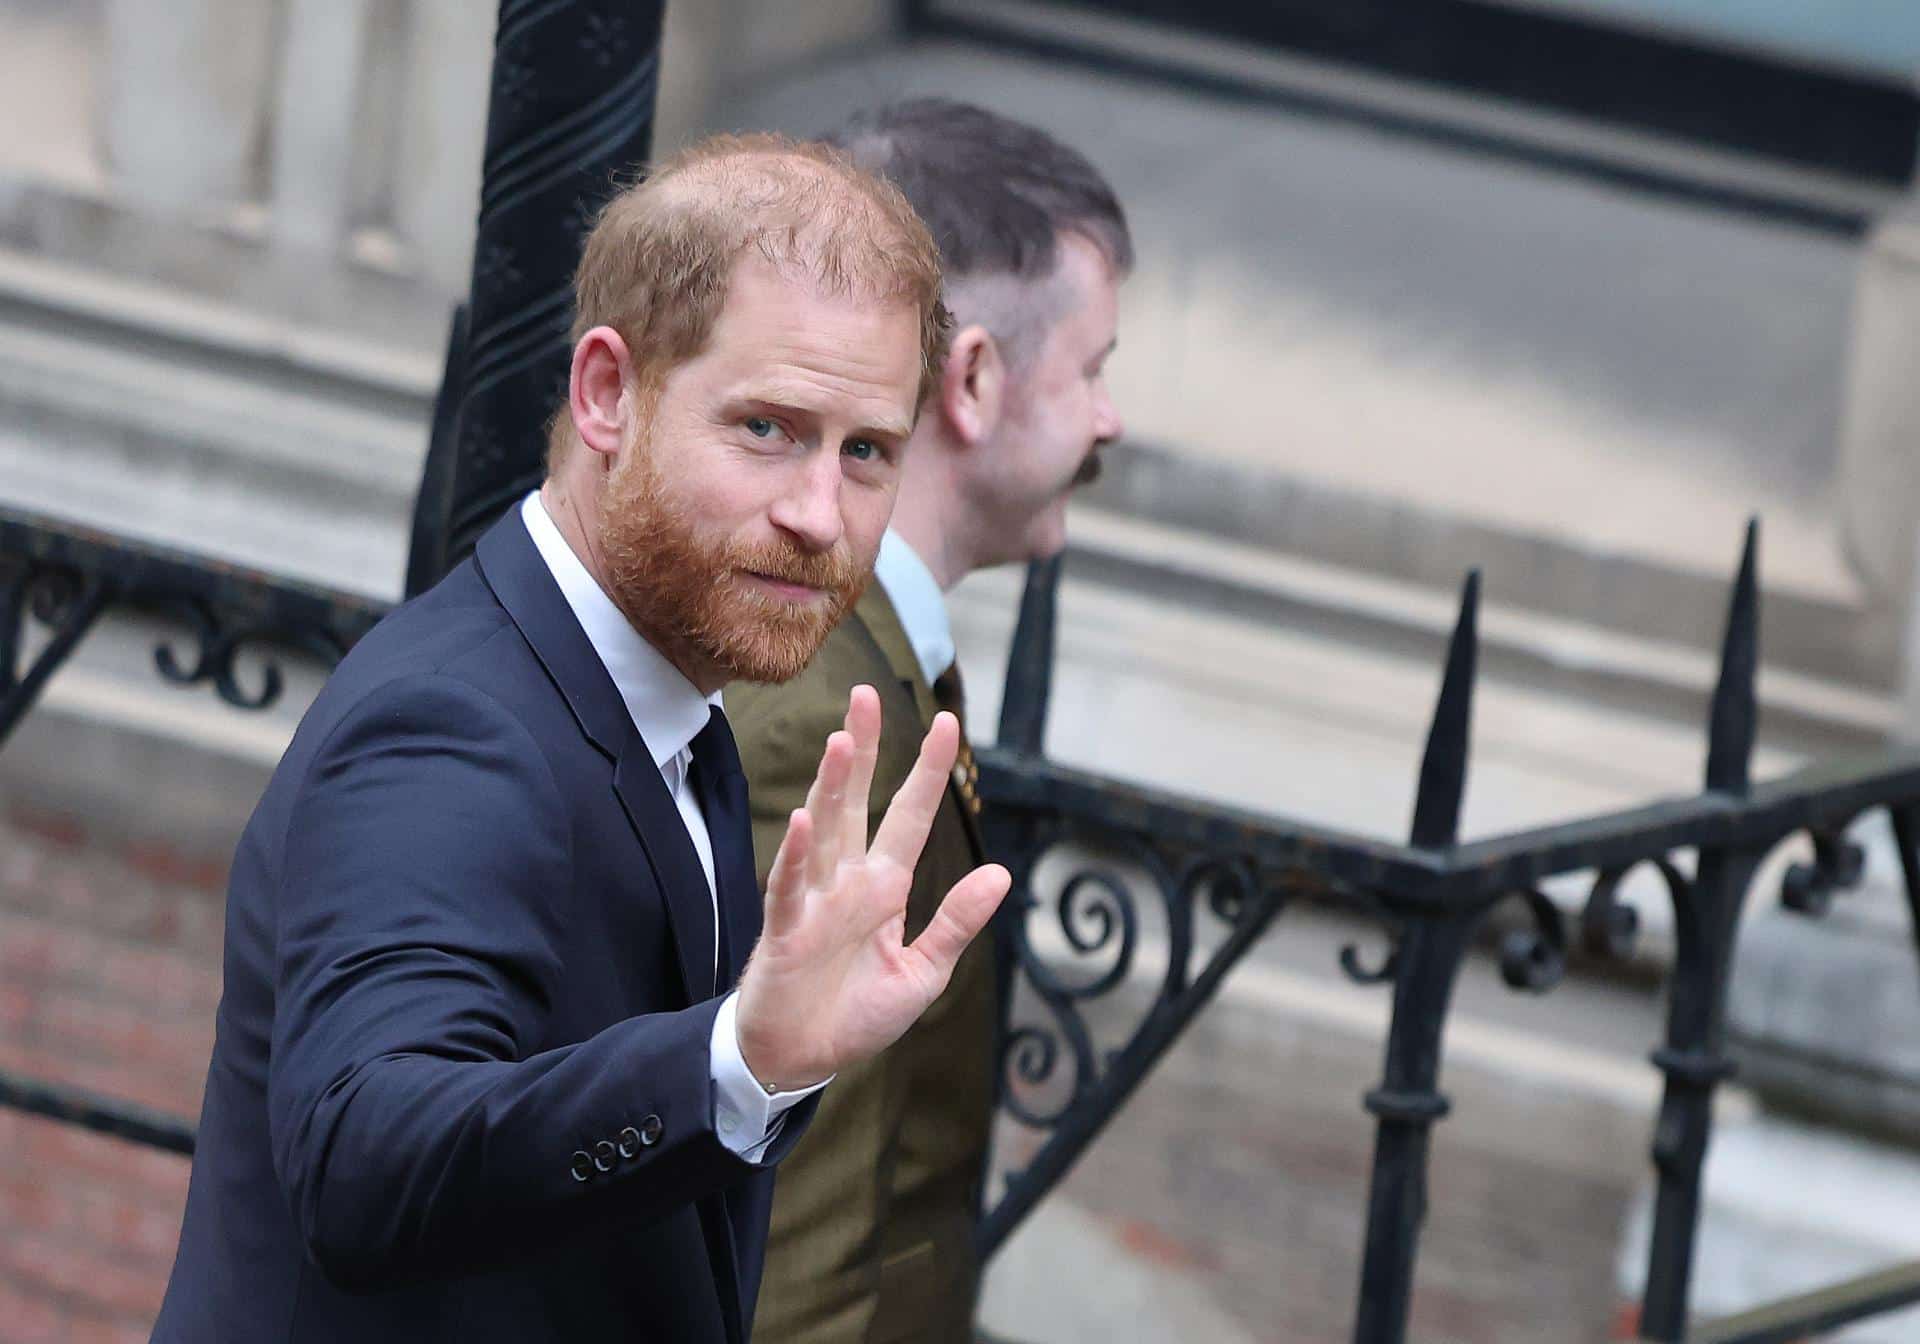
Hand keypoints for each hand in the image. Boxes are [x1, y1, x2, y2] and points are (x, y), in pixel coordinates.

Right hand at [733, 684, 1010, 1091]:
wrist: (800, 1059)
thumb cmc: (856, 1015)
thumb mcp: (923, 973)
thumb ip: (956, 922)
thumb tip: (1001, 873)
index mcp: (884, 887)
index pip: (909, 816)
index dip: (926, 772)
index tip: (946, 723)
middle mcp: (847, 882)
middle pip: (856, 802)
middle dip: (863, 749)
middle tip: (865, 694)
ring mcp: (813, 901)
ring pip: (824, 831)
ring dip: (833, 787)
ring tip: (844, 740)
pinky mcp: (786, 932)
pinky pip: (789, 887)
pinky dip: (795, 855)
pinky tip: (803, 821)